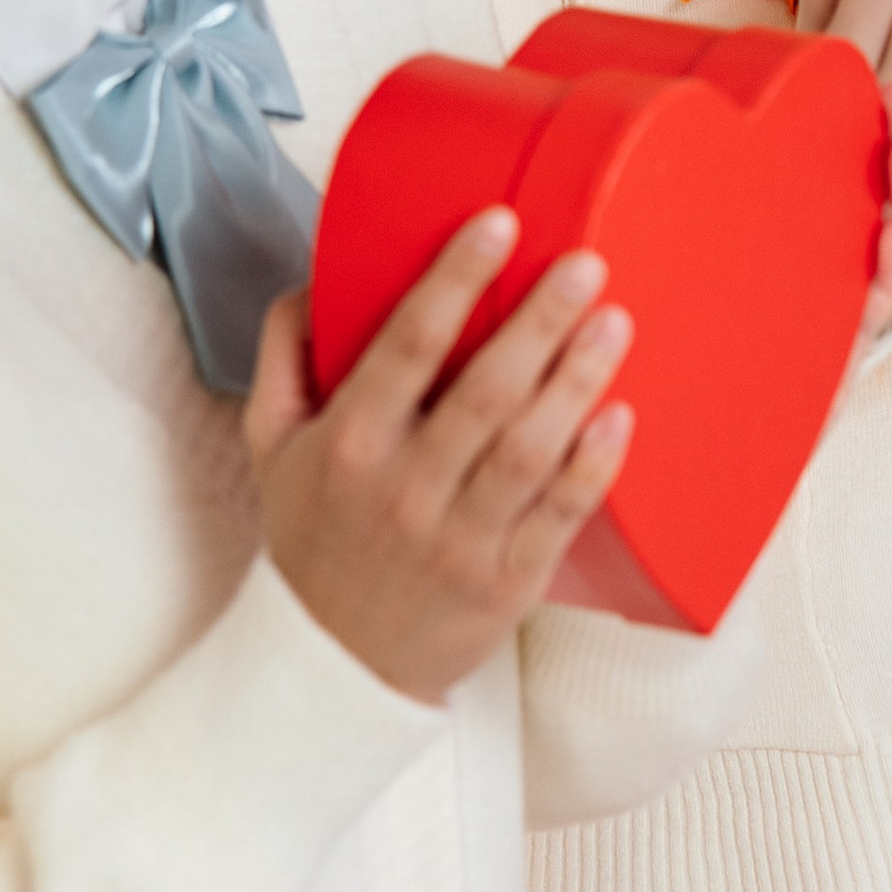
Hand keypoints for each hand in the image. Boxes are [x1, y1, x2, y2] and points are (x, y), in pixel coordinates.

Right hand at [243, 211, 635, 700]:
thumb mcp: (272, 445)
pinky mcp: (507, 581)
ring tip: (615, 323)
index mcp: (349, 443)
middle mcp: (403, 488)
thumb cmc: (314, 542)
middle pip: (482, 392)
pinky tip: (620, 415)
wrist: (334, 665)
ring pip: (528, 451)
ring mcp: (459, 539)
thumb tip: (314, 278)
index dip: (454, 280)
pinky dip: (593, 466)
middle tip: (586, 263)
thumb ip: (286, 356)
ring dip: (576, 382)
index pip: (406, 346)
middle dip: (537, 321)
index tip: (499, 225)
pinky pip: (559, 516)